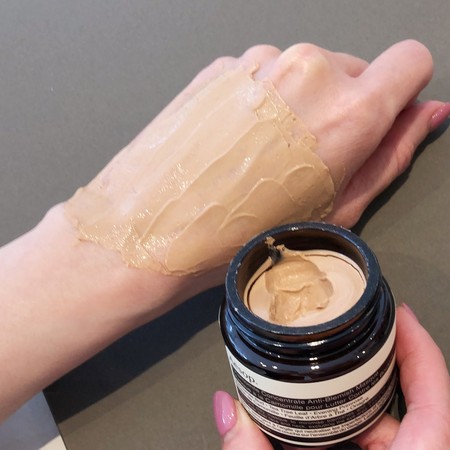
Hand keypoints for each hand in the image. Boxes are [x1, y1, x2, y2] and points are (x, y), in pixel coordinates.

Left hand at [158, 39, 448, 229]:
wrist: (153, 230)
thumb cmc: (243, 236)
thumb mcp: (334, 210)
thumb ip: (390, 155)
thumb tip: (425, 116)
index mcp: (348, 111)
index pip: (410, 63)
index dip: (401, 93)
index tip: (380, 120)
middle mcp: (306, 70)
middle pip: (354, 70)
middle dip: (342, 108)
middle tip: (306, 160)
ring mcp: (258, 62)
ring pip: (305, 71)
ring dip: (298, 106)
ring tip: (263, 156)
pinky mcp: (221, 68)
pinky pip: (263, 74)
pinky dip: (262, 101)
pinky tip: (237, 143)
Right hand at [213, 304, 449, 448]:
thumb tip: (227, 408)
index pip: (435, 400)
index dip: (421, 350)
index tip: (402, 314)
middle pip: (400, 402)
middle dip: (368, 363)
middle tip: (346, 333)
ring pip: (375, 423)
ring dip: (347, 395)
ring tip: (323, 367)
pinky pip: (363, 441)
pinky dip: (340, 424)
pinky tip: (315, 414)